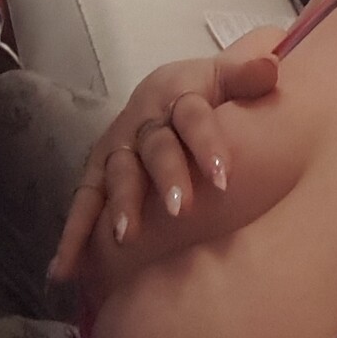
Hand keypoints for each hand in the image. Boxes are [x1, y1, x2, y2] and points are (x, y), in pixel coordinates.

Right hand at [50, 48, 278, 280]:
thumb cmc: (204, 95)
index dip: (206, 142)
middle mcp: (144, 121)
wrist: (165, 95)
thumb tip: (272, 68)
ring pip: (119, 172)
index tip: (224, 176)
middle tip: (182, 209)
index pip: (193, 115)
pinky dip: (73, 233)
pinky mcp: (97, 172)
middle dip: (166, 175)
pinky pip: (84, 201)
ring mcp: (118, 148)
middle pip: (156, 146)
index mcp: (178, 95)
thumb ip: (246, 77)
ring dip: (121, 203)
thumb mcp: (224, 79)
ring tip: (126, 237)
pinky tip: (64, 269)